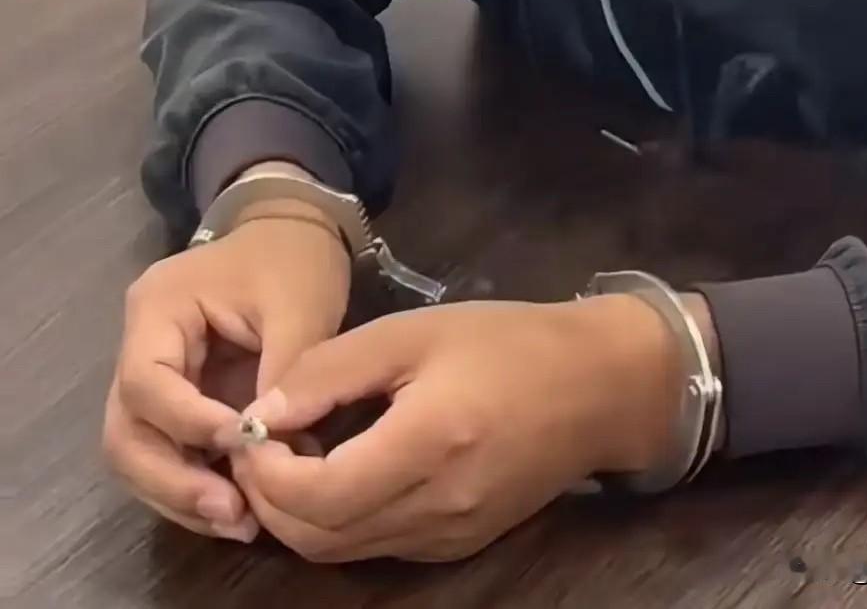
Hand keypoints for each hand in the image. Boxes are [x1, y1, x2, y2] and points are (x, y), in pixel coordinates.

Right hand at [103, 172, 349, 542]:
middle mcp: (140, 346)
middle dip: (174, 480)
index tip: (245, 445)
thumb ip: (285, 372)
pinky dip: (197, 484)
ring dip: (183, 494)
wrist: (295, 230)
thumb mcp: (301, 306)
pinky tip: (241, 507)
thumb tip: (272, 449)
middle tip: (234, 512)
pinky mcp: (177, 399)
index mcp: (158, 309)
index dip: (188, 424)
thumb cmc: (294, 258)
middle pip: (127, 432)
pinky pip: (168, 452)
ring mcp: (154, 376)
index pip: (147, 383)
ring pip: (140, 453)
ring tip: (242, 521)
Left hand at [216, 295, 687, 562]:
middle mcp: (437, 507)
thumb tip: (261, 410)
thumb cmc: (508, 341)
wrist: (599, 385)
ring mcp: (448, 535)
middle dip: (269, 497)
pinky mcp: (458, 544)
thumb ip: (332, 369)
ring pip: (342, 552)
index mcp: (428, 444)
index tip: (249, 425)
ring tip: (293, 453)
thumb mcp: (416, 331)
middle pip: (318, 539)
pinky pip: (377, 546)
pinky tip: (342, 468)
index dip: (265, 470)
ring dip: (300, 514)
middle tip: (257, 443)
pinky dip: (341, 519)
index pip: (314, 495)